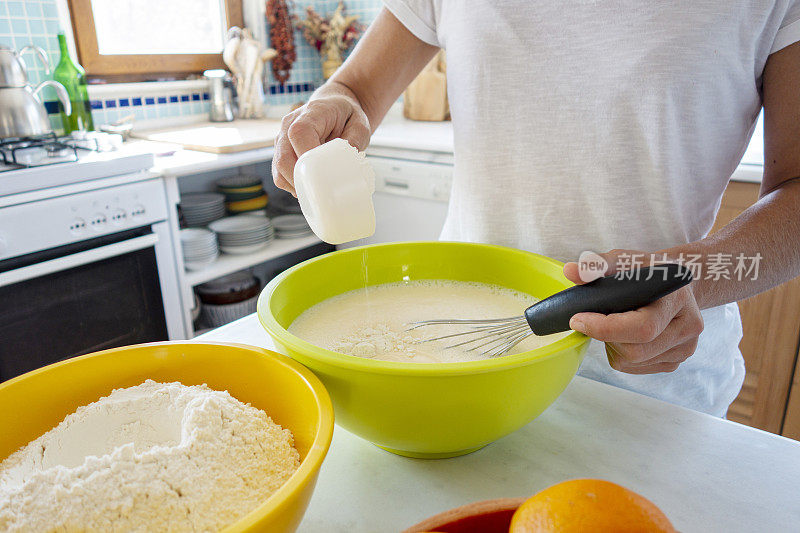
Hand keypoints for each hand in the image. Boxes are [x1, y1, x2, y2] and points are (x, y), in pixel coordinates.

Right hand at [271, 94, 370, 195]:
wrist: (334, 107)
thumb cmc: (346, 115)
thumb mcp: (360, 123)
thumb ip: (357, 138)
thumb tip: (348, 160)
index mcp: (310, 114)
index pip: (298, 134)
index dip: (307, 156)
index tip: (324, 172)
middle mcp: (289, 125)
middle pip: (283, 157)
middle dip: (301, 179)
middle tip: (322, 191)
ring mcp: (282, 139)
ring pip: (279, 169)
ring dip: (296, 185)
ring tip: (317, 192)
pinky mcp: (281, 152)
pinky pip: (279, 174)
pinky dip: (292, 185)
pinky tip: (308, 187)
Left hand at [562, 250, 703, 373]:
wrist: (677, 284)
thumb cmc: (650, 271)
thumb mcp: (625, 259)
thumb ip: (599, 264)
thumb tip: (572, 270)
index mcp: (676, 299)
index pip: (641, 327)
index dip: (605, 328)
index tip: (577, 319)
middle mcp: (687, 328)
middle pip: (635, 351)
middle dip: (606, 337)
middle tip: (596, 318)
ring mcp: (684, 348)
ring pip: (631, 361)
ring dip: (613, 345)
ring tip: (616, 322)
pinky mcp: (674, 362)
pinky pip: (634, 367)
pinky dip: (621, 353)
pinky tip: (625, 335)